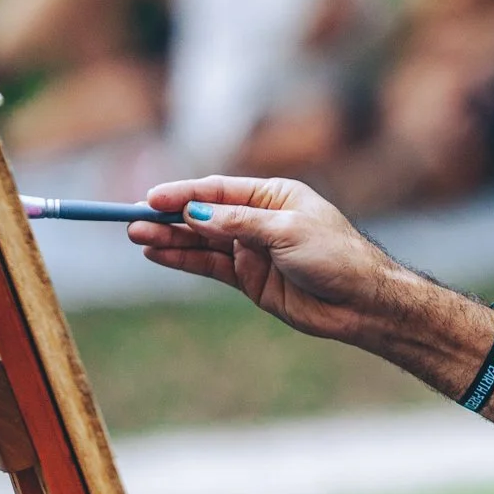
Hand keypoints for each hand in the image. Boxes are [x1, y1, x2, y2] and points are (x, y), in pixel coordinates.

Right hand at [129, 175, 391, 340]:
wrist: (362, 303)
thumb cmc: (335, 256)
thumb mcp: (287, 232)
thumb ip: (238, 224)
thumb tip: (194, 213)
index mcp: (274, 195)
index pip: (218, 190)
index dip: (183, 193)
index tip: (151, 197)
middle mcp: (259, 220)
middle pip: (204, 214)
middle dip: (168, 217)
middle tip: (131, 219)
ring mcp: (252, 250)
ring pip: (201, 242)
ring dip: (169, 239)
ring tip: (136, 235)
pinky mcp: (249, 279)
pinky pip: (209, 266)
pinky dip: (183, 260)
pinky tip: (157, 253)